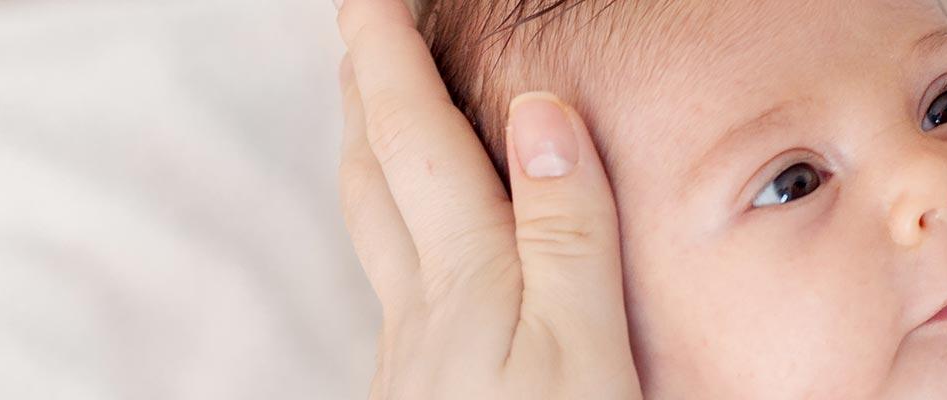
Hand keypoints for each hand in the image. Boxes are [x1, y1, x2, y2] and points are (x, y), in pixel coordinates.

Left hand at [334, 0, 640, 397]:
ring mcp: (409, 359)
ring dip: (371, 162)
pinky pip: (395, 287)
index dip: (389, 58)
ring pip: (376, 236)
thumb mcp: (584, 347)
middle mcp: (419, 310)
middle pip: (373, 179)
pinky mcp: (417, 398)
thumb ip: (567, 233)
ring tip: (374, 121)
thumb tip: (540, 112)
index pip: (414, 137)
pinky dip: (397, 233)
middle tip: (362, 38)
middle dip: (366, 99)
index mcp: (465, 277)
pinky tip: (423, 255)